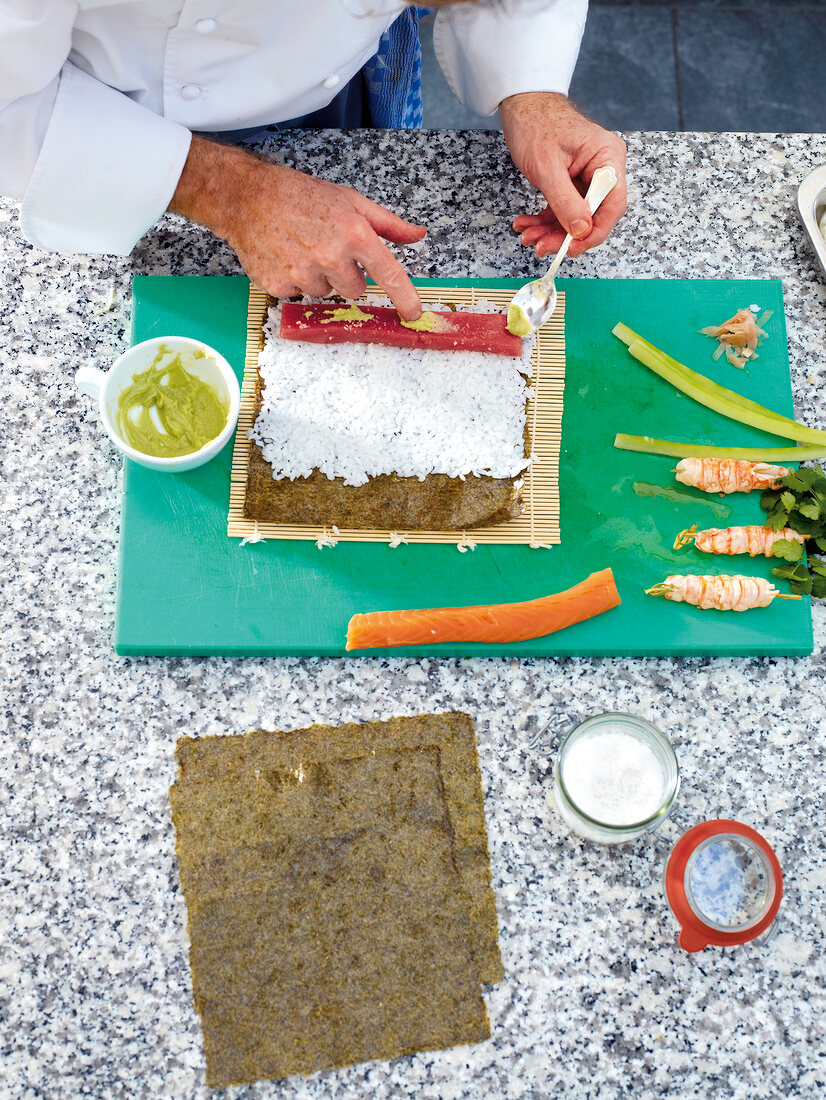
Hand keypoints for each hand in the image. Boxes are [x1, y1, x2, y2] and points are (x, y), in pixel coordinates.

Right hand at [169, 136, 425, 318]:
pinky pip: (298, 294)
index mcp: (353, 233)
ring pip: (325, 293)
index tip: (414, 314)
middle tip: (328, 250)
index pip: (388, 274)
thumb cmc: (301, 196)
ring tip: (302, 249)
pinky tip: (285, 256)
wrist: (248, 197)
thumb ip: (387, 223)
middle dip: (346, 275)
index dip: (405, 297)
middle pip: (355, 290)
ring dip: (319, 278)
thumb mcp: (350, 200)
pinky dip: (294, 280)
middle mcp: (330, 256)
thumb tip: (417, 235)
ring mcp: (303, 273)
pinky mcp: (279, 284)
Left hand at [499, 92, 626, 258]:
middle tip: (541, 246)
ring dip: (550, 231)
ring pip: (574, 216)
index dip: (594, 232)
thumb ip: (565, 202)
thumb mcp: (548, 168)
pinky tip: (527, 225)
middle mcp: (602, 168)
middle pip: (592, 215)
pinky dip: (544, 220)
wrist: (521, 105)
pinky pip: (562, 209)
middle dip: (564, 234)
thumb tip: (581, 231)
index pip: (612, 206)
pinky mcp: (571, 182)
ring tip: (528, 236)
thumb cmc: (536, 123)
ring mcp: (587, 176)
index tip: (572, 248)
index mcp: (607, 158)